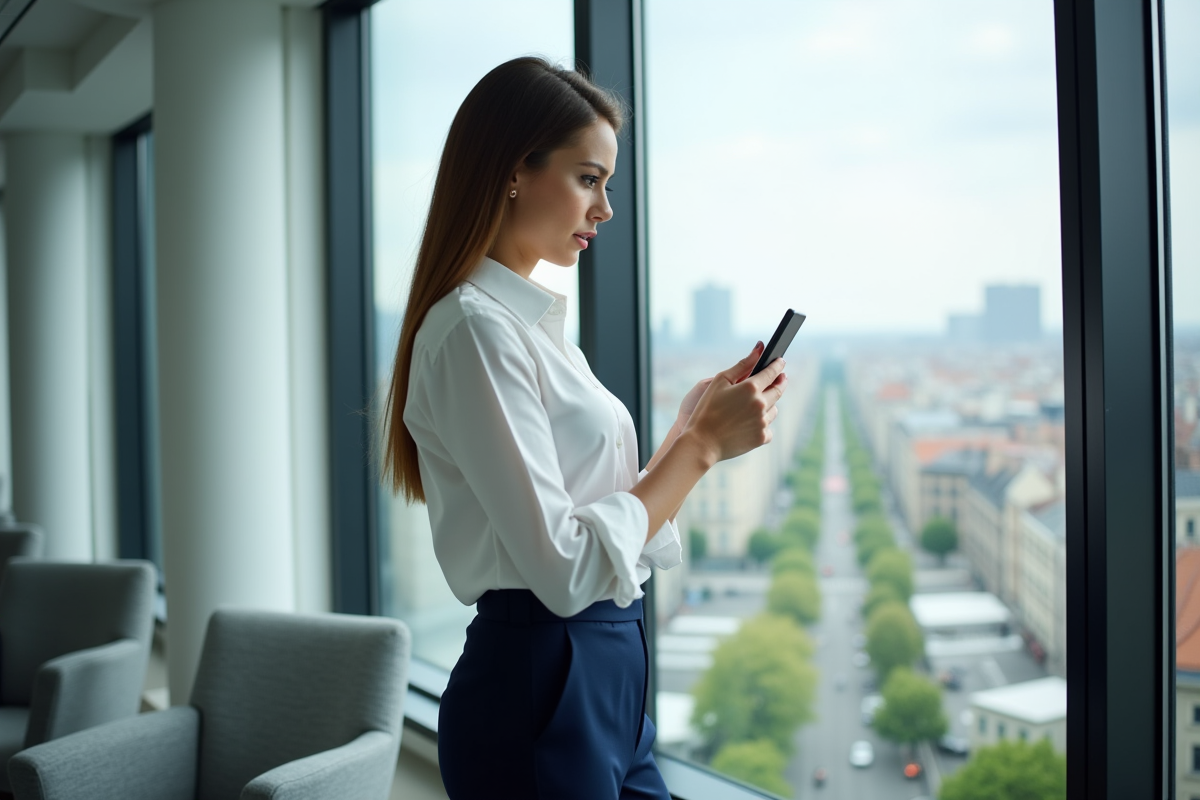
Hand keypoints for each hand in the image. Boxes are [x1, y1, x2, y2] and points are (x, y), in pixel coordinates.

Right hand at [680, 342, 787, 463]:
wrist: (702, 442)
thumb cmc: (706, 409)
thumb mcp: (720, 381)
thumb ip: (742, 365)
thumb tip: (759, 349)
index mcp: (750, 388)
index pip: (772, 372)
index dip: (778, 365)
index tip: (781, 362)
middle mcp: (761, 404)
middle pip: (778, 390)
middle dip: (780, 382)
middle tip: (780, 378)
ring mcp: (763, 422)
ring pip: (774, 409)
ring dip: (769, 404)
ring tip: (758, 403)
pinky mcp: (762, 437)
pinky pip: (768, 427)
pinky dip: (762, 423)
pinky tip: (751, 422)